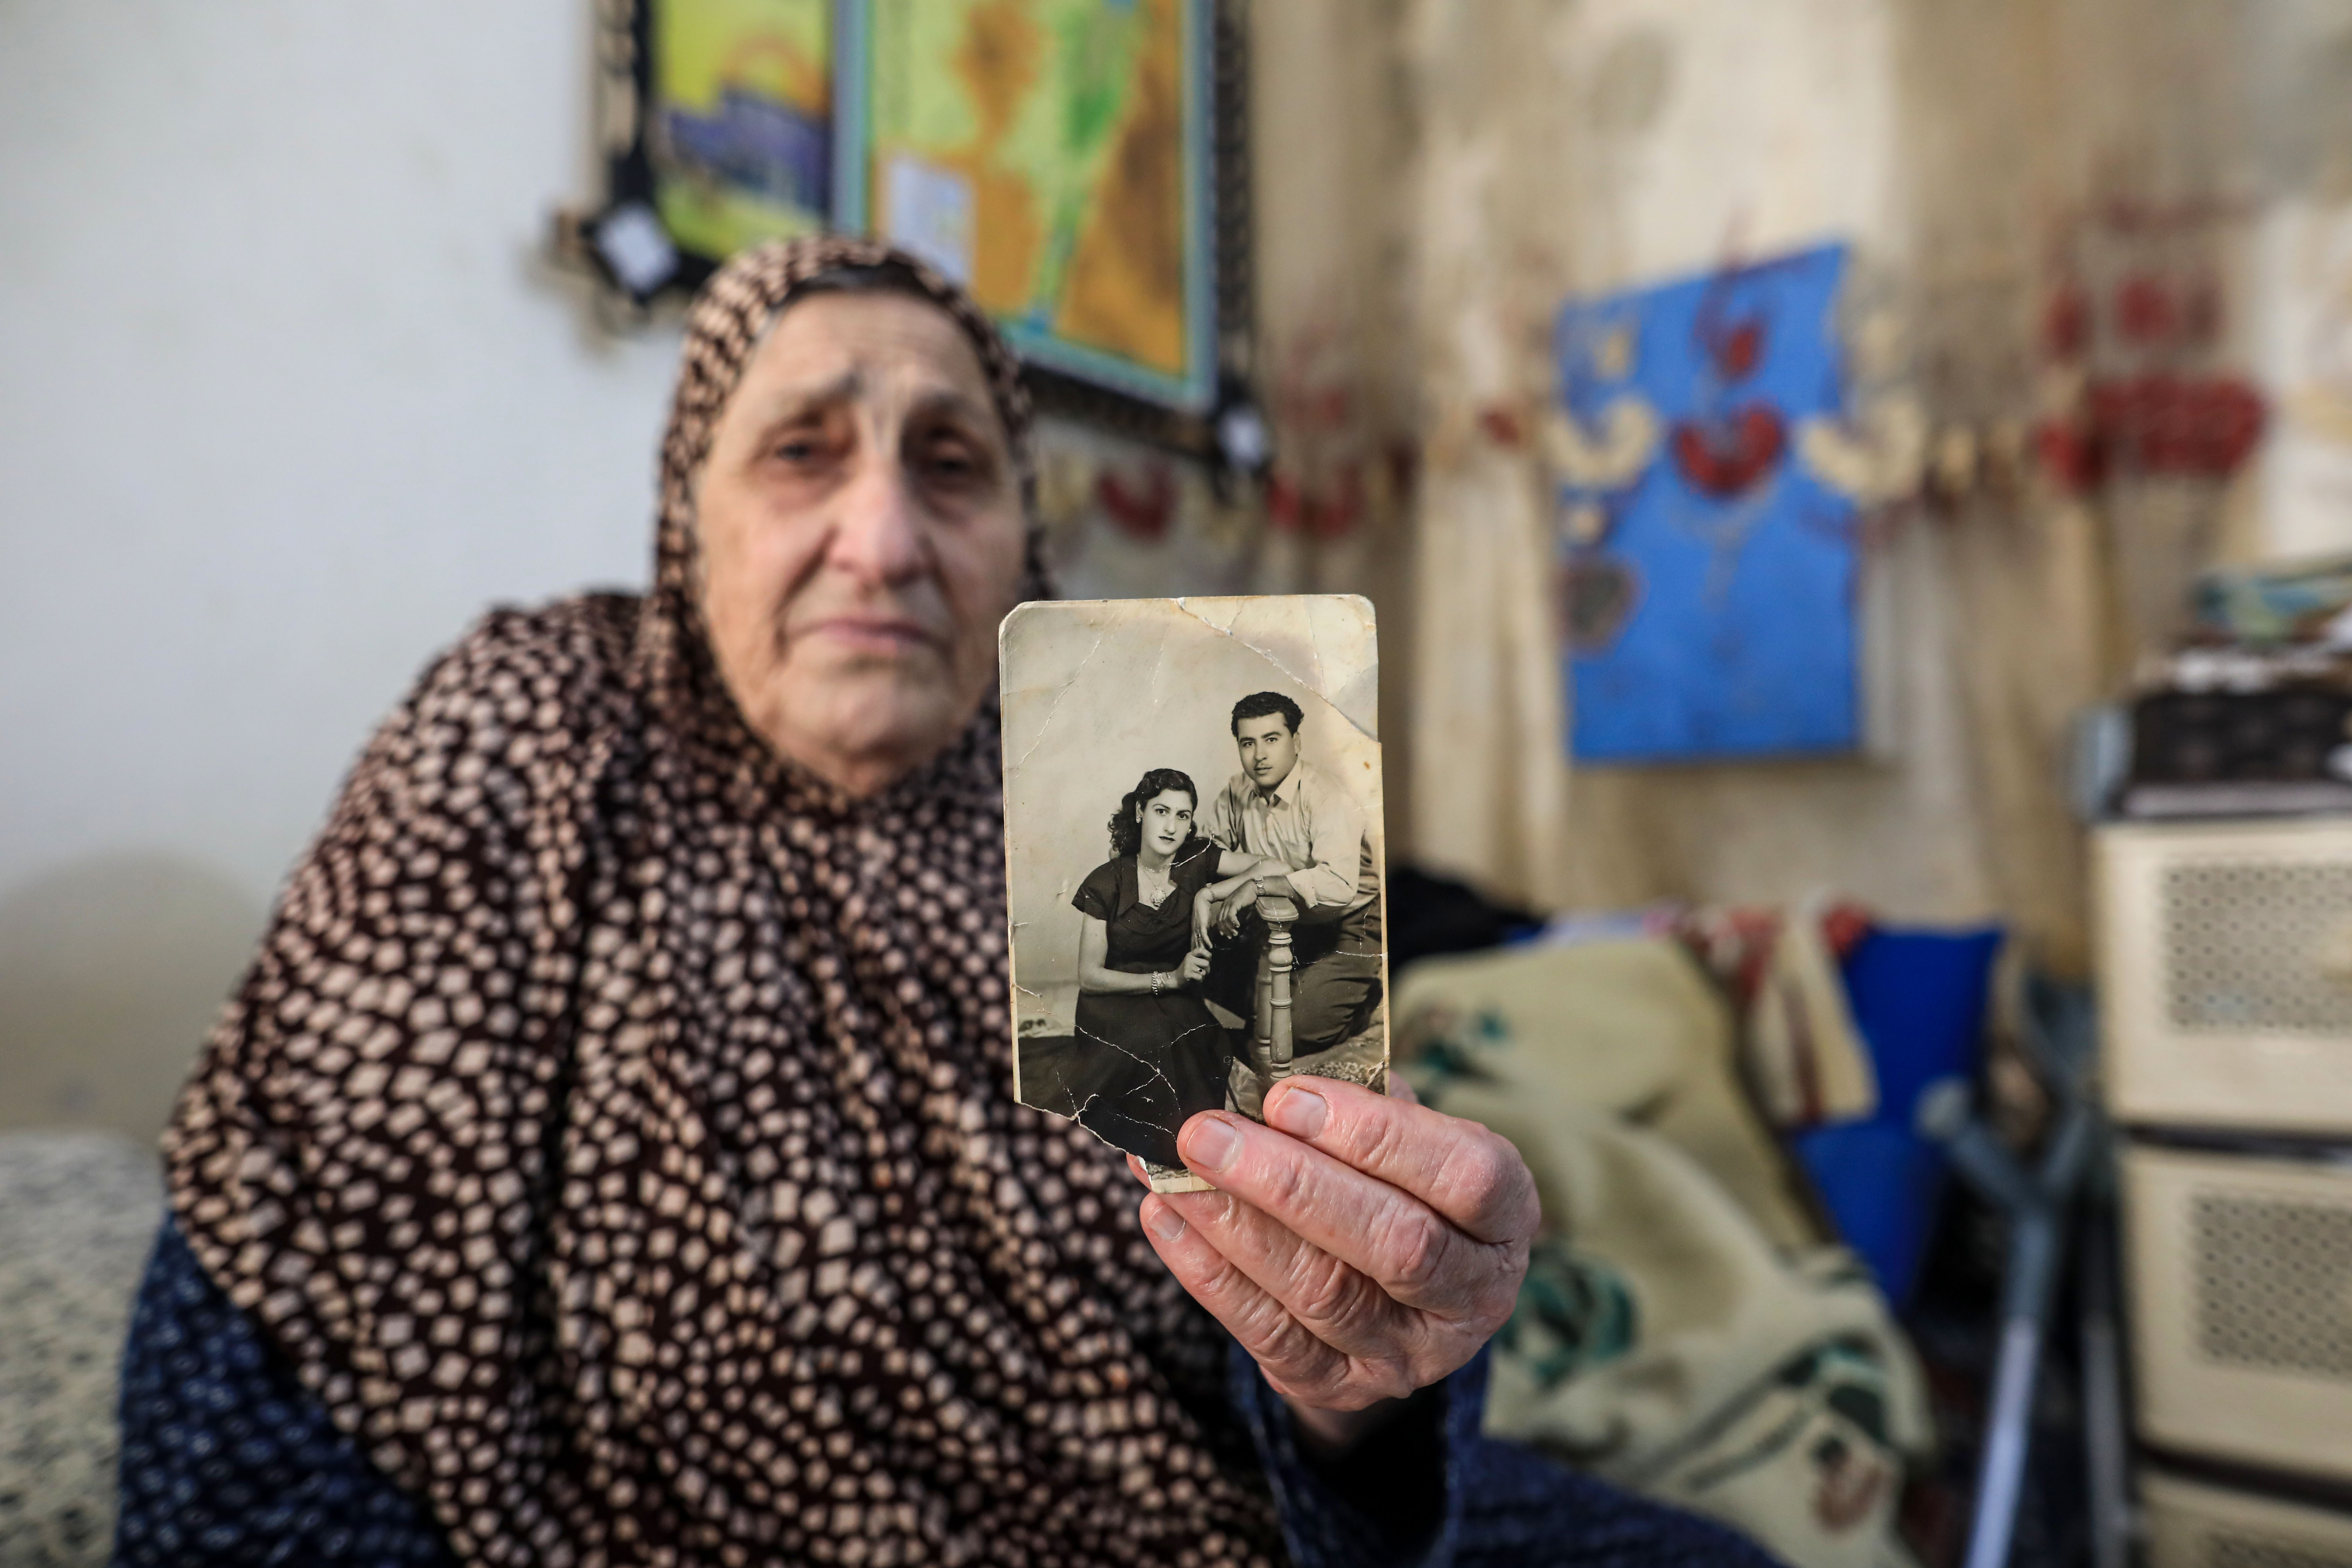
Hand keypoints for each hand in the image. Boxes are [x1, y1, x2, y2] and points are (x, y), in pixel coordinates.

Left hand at [1133, 1076, 1536, 1440]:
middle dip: (1290, 1183)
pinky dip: (1208, 1275)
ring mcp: (1409, 1353)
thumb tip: (1262, 1072)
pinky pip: (1270, 1337)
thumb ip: (1360, 1103)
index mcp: (1505, 1218)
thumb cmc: (1402, 1180)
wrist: (1402, 1291)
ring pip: (1322, 1292)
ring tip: (1170, 1170)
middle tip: (1205, 1133)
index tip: (1288, 1096)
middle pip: (1393, 1243)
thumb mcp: (1410, 1134)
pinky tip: (1165, 1219)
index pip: (1462, 1177)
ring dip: (1233, 1225)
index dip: (1378, 1136)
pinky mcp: (1342, 1385)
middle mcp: (1472, 1296)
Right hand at [1178, 946, 1211, 984]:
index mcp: (1191, 954)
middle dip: (1207, 969)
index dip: (1208, 954)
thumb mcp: (1192, 961)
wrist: (1176, 978)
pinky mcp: (1187, 974)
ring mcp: (1188, 966)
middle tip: (1203, 971)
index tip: (1209, 959)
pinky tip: (1195, 980)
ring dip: (1202, 976)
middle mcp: (1189, 958)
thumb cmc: (1187, 970)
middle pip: (1206, 963)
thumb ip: (1200, 958)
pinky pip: (1200, 978)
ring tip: (1197, 976)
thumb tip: (1210, 957)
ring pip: (1204, 972)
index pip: (1201, 950)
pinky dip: (1199, 980)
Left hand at [1192, 890, 1215, 951]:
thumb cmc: (1204, 910)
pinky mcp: (1201, 924)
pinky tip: (1210, 946)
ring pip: (1199, 940)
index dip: (1195, 948)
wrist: (1202, 900)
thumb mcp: (1206, 921)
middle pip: (1195, 943)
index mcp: (1194, 929)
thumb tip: (1211, 933)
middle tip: (1201, 959)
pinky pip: (1204, 935)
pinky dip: (1207, 941)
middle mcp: (1194, 929)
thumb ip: (1208, 928)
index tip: (1198, 956)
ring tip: (1206, 956)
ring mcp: (1197, 927)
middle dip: (1198, 951)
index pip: (1194, 941)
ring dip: (1202, 948)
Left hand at [1215, 883, 1250, 939]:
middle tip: (1230, 937)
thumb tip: (1236, 923)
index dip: (1221, 928)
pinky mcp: (1234, 903)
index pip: (1219, 919)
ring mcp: (1229, 903)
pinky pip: (1231, 915)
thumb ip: (1236, 913)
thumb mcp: (1239, 906)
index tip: (1226, 935)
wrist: (1252, 887)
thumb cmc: (1247, 896)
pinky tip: (1238, 926)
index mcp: (1225, 905)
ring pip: (1225, 919)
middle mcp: (1225, 904)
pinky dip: (1233, 922)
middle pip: (1220, 920)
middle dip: (1225, 930)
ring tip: (1235, 933)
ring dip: (1230, 928)